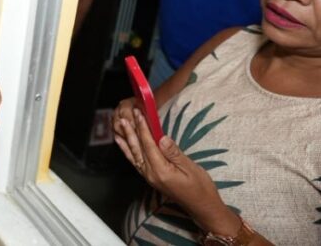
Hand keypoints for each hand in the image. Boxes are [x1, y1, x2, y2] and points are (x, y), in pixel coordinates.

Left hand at [114, 108, 239, 233]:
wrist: (202, 207)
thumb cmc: (200, 187)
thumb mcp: (191, 168)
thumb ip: (174, 153)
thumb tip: (161, 137)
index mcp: (161, 171)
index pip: (149, 145)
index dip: (143, 128)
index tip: (139, 114)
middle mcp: (151, 174)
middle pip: (138, 149)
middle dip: (131, 131)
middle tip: (124, 116)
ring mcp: (149, 177)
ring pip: (134, 155)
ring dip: (126, 139)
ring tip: (119, 126)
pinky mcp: (150, 178)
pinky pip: (135, 162)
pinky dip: (127, 151)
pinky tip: (123, 143)